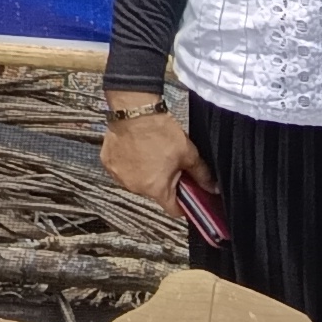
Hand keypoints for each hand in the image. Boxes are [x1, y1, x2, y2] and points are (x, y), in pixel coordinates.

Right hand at [100, 101, 216, 213]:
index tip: (186, 192)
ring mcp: (119, 176)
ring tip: (149, 153)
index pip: (173, 210)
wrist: (135, 111)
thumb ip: (202, 174)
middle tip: (168, 164)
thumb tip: (213, 188)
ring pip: (137, 181)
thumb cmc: (160, 132)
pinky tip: (134, 149)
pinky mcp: (108, 163)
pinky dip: (129, 163)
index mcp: (156, 189)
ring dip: (144, 173)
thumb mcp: (188, 153)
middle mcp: (135, 187)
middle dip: (163, 182)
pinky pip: (122, 169)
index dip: (183, 203)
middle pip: (154, 193)